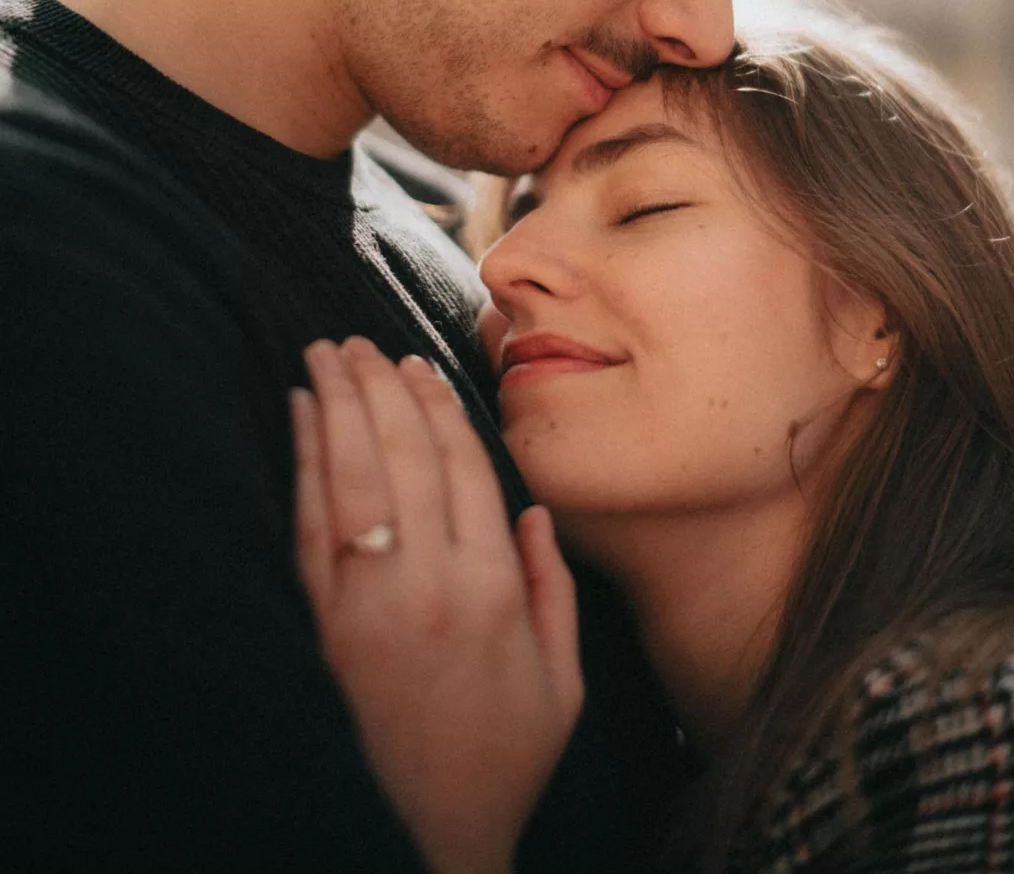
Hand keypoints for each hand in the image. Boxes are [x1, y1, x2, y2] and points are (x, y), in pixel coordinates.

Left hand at [291, 336, 583, 873]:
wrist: (422, 838)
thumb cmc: (503, 761)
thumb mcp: (563, 683)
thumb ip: (554, 590)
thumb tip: (533, 511)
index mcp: (494, 589)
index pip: (464, 469)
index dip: (438, 408)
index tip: (418, 364)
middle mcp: (431, 583)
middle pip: (403, 457)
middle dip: (381, 387)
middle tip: (361, 338)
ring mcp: (370, 602)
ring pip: (353, 477)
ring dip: (339, 406)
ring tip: (326, 355)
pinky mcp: (324, 625)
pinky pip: (311, 527)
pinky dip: (305, 463)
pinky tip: (301, 419)